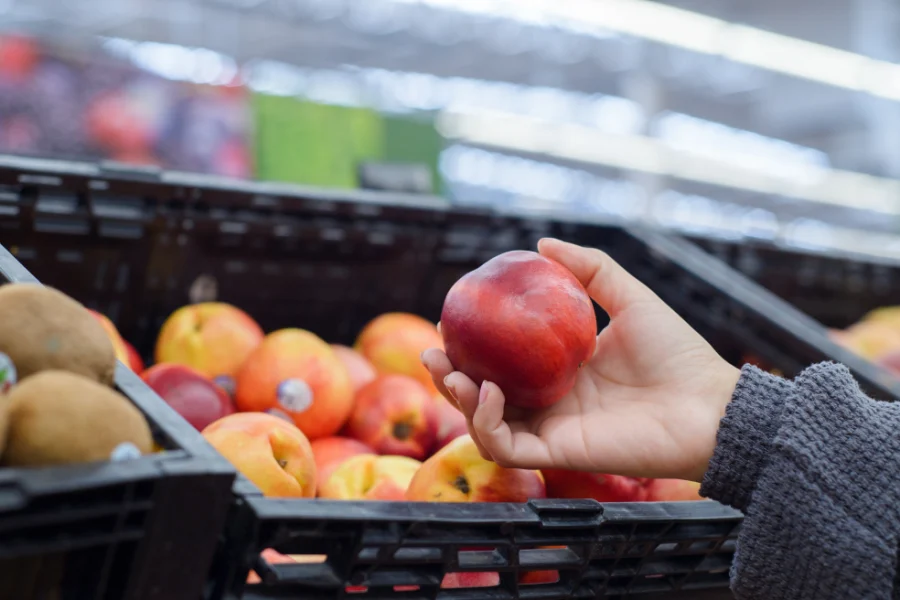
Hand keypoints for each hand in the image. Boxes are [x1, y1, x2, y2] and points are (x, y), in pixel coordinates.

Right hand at [421, 238, 740, 482]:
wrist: (709, 405)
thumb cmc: (678, 354)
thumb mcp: (629, 298)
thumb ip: (590, 269)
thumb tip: (542, 242)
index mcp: (561, 372)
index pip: (503, 363)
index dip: (472, 347)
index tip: (452, 321)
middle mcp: (550, 403)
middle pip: (484, 396)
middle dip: (450, 377)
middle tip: (432, 352)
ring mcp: (552, 430)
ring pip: (486, 424)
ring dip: (460, 399)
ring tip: (450, 371)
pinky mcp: (559, 453)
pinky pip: (507, 446)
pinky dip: (487, 422)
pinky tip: (489, 392)